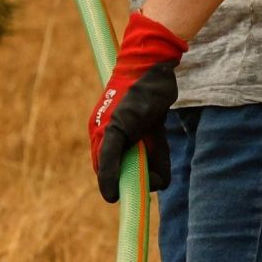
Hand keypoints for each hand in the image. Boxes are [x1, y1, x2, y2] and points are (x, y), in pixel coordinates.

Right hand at [89, 11, 187, 202]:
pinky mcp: (151, 132)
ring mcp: (134, 136)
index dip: (116, 184)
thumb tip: (110, 195)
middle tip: (148, 158)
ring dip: (153, 164)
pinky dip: (160, 157)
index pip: (105, 174)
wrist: (154, 66)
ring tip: (155, 142)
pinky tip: (159, 138)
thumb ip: (110, 160)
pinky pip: (155, 156)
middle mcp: (115, 139)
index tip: (131, 191)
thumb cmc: (134, 96)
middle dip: (141, 173)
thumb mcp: (118, 129)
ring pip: (144, 168)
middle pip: (127, 173)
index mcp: (101, 137)